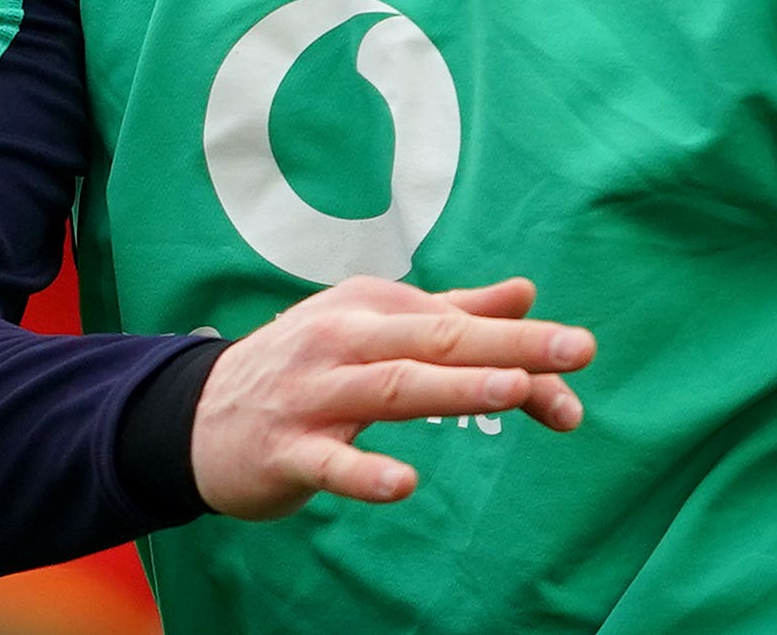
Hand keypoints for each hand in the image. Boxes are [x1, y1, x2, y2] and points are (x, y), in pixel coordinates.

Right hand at [190, 275, 595, 519]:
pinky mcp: (286, 449)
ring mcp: (313, 394)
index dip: (525, 344)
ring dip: (454, 387)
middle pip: (436, 341)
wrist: (196, 418)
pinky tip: (404, 483)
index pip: (461, 325)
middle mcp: (344, 340)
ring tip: (513, 389)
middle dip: (509, 344)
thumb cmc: (305, 368)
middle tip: (577, 350)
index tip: (580, 362)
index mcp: (372, 307)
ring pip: (392, 388)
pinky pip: (329, 462)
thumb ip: (452, 312)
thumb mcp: (372, 328)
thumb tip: (527, 292)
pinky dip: (364, 472)